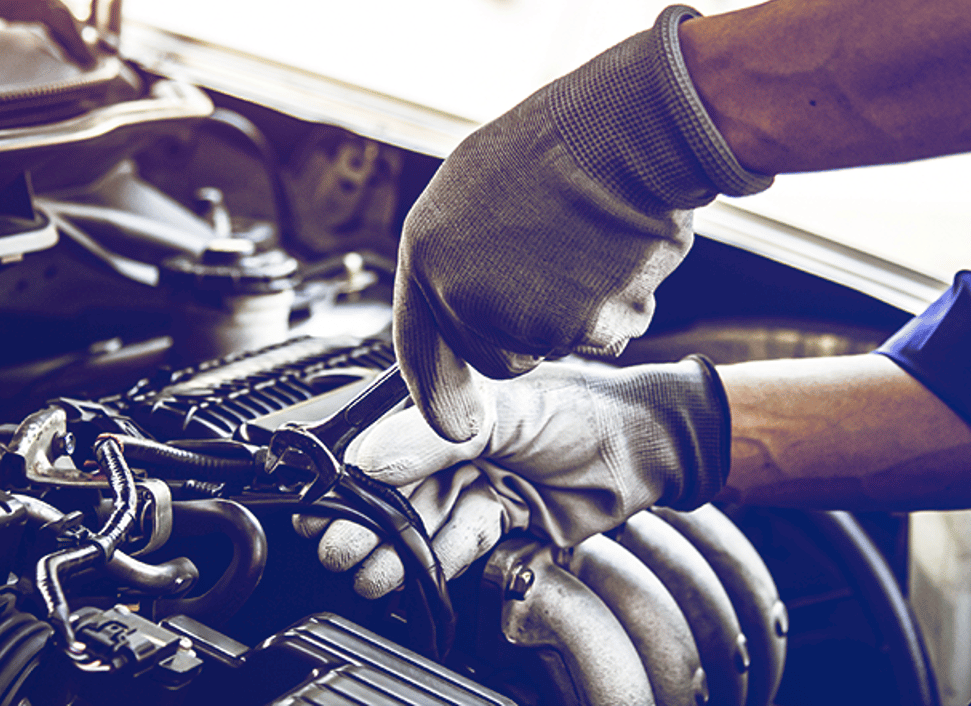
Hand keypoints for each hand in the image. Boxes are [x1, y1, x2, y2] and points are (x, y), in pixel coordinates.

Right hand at [299, 357, 729, 598]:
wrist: (647, 449)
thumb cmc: (585, 407)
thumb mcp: (500, 413)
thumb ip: (430, 437)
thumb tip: (367, 459)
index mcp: (450, 398)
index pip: (386, 438)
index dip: (352, 473)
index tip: (322, 502)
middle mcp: (459, 440)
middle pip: (399, 487)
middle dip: (367, 522)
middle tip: (336, 547)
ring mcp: (482, 479)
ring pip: (425, 521)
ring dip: (396, 549)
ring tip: (367, 572)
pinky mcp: (505, 518)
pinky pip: (462, 542)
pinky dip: (440, 559)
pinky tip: (418, 570)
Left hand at [395, 6, 770, 441]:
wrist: (625, 132)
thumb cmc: (556, 143)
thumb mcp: (471, 187)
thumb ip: (453, 254)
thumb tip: (448, 294)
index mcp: (426, 257)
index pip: (420, 350)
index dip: (438, 394)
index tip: (456, 426)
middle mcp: (467, 297)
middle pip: (496, 357)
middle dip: (522, 333)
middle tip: (551, 267)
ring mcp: (527, 318)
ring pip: (553, 346)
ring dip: (573, 312)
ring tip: (583, 244)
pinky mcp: (585, 329)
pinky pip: (601, 336)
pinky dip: (613, 307)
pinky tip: (614, 256)